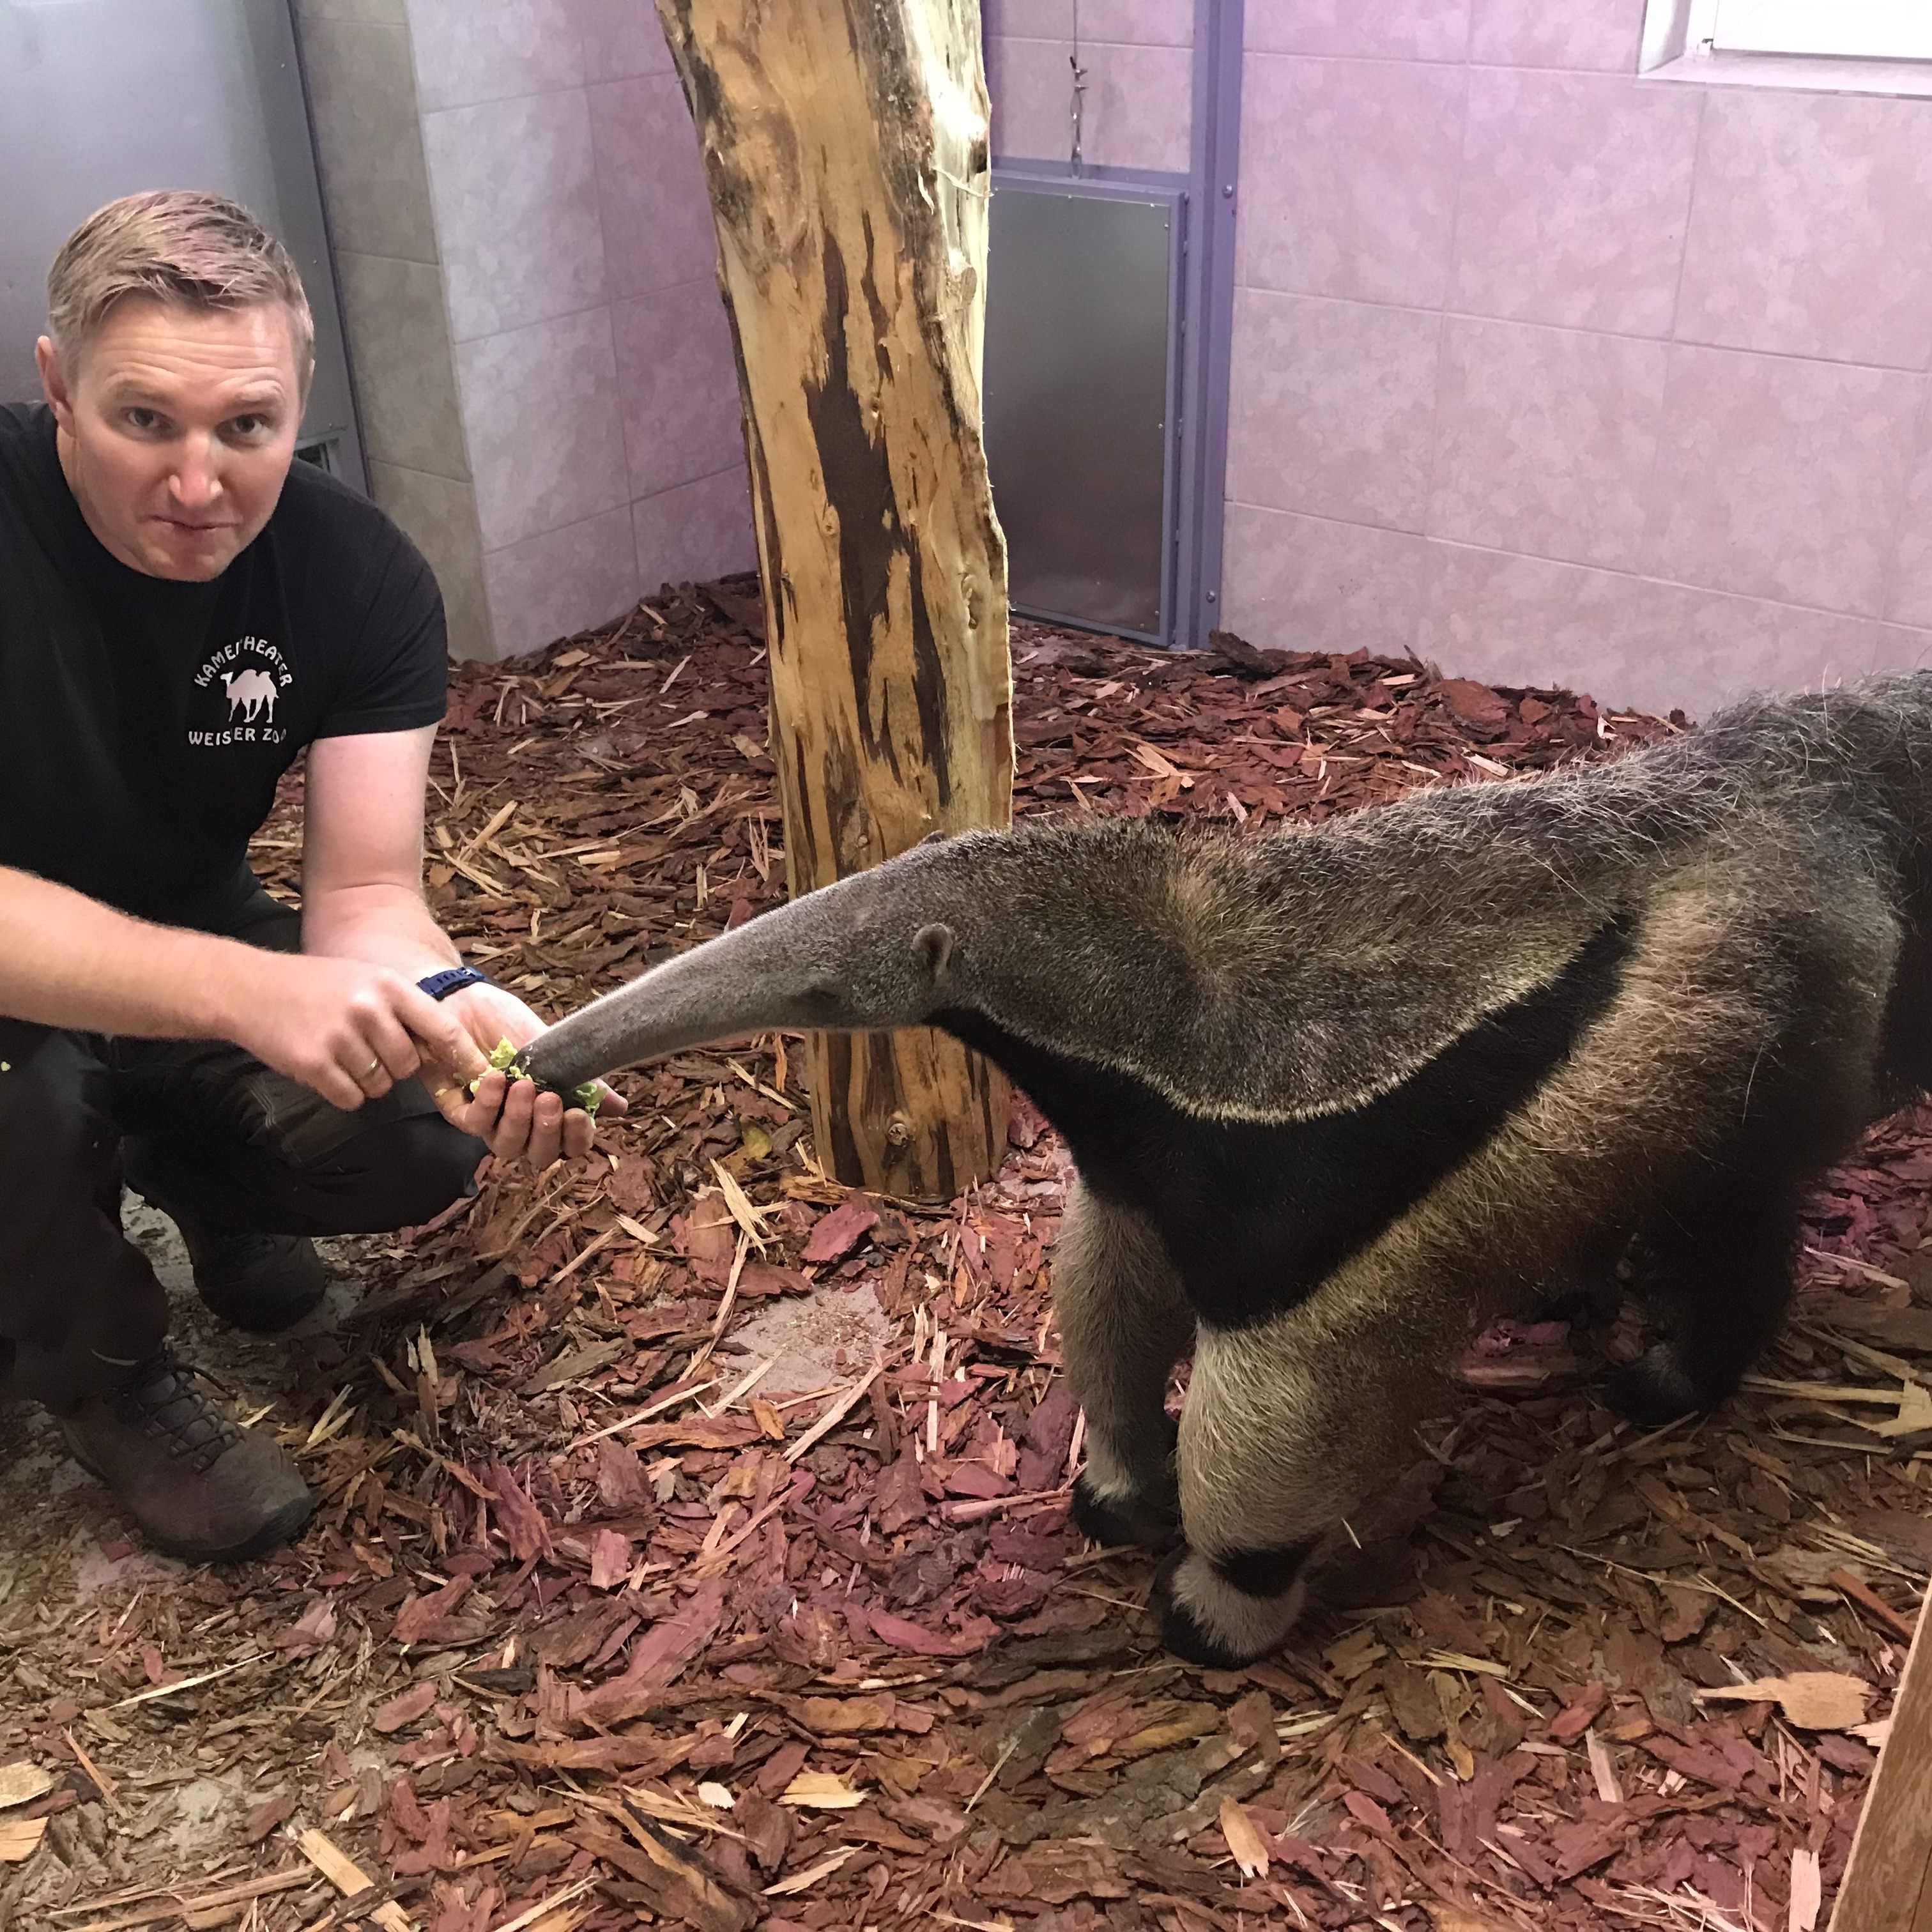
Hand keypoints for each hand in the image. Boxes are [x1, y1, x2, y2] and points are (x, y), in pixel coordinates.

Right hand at [225, 952, 488, 1110]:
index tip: (484, 1077)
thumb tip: (449, 1047)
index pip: (443, 1029)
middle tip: (367, 1049)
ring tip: (340, 1051)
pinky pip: (351, 1098)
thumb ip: (405, 1010)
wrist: (250, 989)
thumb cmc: (317, 986)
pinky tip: (325, 1067)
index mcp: (389, 987)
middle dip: (395, 1067)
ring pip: (380, 1086)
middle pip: (409, 1066)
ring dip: (366, 1079)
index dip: (465, 1058)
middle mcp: (369, 1009)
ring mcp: (341, 1037)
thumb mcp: (368, 979)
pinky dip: (342, 1092)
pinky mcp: (315, 1064)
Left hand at [428, 981, 627, 1167]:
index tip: (578, 1114)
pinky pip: (475, 1125)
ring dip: (518, 1120)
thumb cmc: (511, 1024)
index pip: (570, 1144)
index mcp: (551, 1113)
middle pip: (540, 1155)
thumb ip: (585, 1082)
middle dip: (548, 1131)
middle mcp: (523, 1125)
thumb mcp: (555, 1049)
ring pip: (507, 1146)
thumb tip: (620, 1107)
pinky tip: (495, 1078)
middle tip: (550, 1099)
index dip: (577, 1138)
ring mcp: (491, 1122)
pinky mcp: (461, 1113)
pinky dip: (488, 1104)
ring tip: (523, 1085)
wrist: (466, 1000)